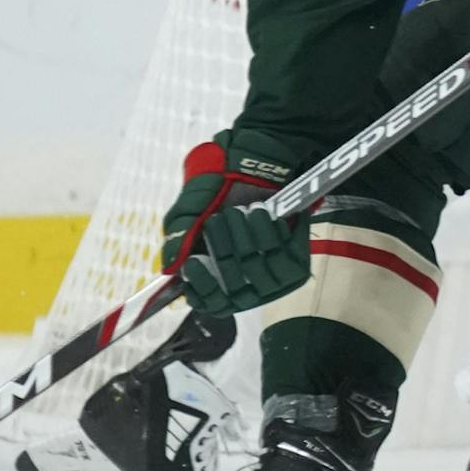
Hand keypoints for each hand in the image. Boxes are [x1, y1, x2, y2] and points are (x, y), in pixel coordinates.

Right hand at [161, 139, 310, 316]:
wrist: (254, 168)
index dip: (201, 288)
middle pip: (233, 285)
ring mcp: (272, 275)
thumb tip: (171, 267)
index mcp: (216, 280)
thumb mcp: (190, 213)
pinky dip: (270, 231)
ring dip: (245, 238)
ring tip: (240, 212)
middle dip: (222, 248)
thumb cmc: (217, 195)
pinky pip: (285, 255)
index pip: (209, 302)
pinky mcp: (297, 259)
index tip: (193, 263)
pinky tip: (262, 213)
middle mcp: (245, 284)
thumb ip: (179, 239)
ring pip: (257, 270)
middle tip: (217, 219)